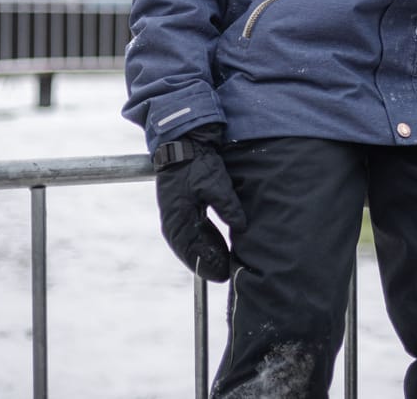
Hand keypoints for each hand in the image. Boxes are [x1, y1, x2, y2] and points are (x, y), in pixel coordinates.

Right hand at [153, 124, 247, 281]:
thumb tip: (242, 226)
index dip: (208, 265)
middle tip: (228, 272)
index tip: (224, 274)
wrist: (183, 142)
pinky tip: (221, 244)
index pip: (192, 252)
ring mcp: (178, 214)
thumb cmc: (196, 163)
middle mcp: (175, 221)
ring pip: (193, 242)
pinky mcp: (184, 207)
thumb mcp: (215, 183)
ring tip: (227, 262)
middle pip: (192, 251)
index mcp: (178, 219)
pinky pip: (194, 230)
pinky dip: (207, 239)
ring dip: (208, 251)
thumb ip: (228, 206)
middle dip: (209, 262)